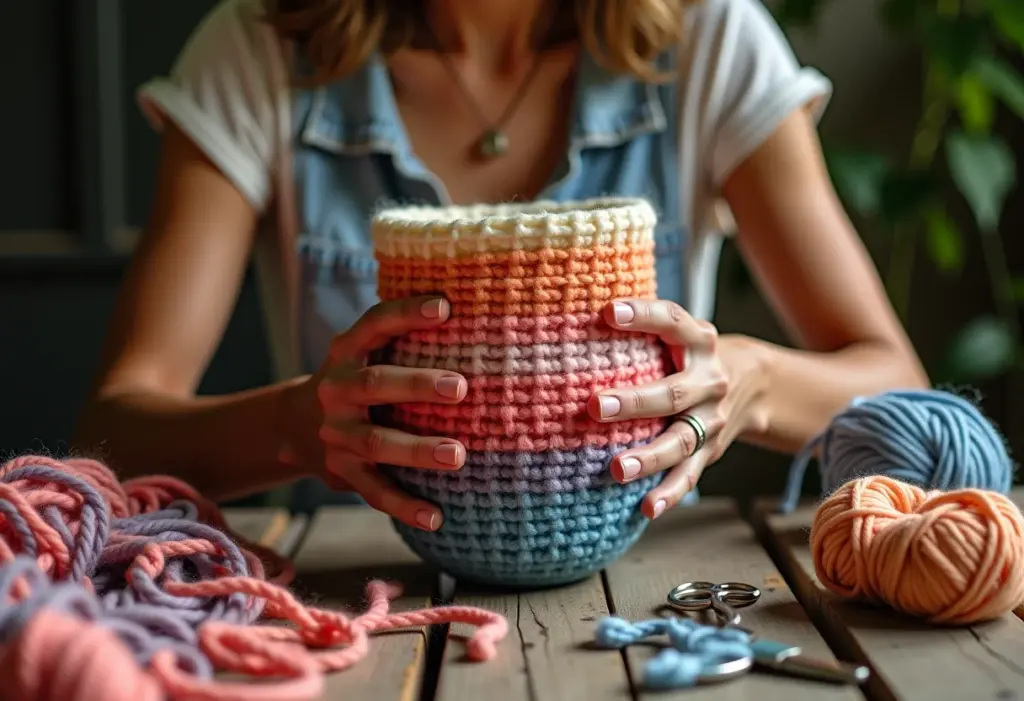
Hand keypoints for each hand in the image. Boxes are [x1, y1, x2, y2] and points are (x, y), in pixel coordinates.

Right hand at [283, 296, 466, 530]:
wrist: (297, 428)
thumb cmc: (359, 381)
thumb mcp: (367, 354)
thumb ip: (404, 339)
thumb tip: (477, 313)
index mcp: (346, 352)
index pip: (375, 324)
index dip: (407, 313)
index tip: (446, 306)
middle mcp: (336, 389)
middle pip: (373, 385)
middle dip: (416, 386)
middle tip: (461, 387)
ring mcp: (337, 434)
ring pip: (375, 442)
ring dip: (417, 450)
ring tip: (458, 455)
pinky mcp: (342, 471)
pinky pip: (374, 491)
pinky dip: (405, 506)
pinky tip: (436, 517)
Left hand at [587, 299, 768, 518]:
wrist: (753, 384)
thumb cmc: (689, 354)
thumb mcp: (677, 333)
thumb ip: (641, 329)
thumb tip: (568, 318)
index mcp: (699, 340)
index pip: (672, 321)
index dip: (642, 315)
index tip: (607, 312)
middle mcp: (709, 379)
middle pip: (673, 393)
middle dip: (634, 402)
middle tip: (594, 405)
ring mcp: (712, 418)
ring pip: (681, 440)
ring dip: (649, 457)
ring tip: (617, 469)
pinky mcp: (710, 450)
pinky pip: (690, 474)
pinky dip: (670, 493)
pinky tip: (646, 507)